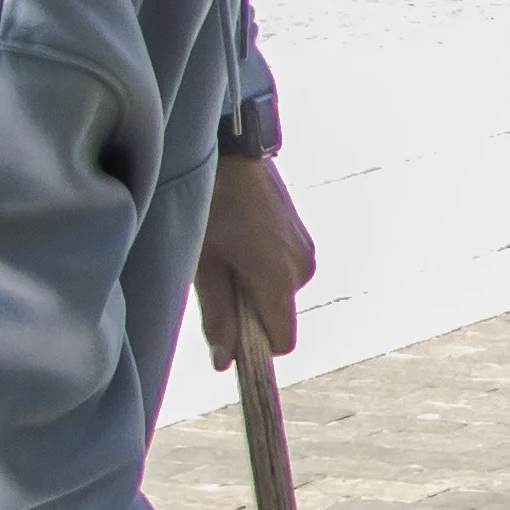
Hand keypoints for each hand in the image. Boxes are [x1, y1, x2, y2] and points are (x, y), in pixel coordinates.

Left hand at [195, 152, 313, 369]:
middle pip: (276, 315)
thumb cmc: (211, 204)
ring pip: (278, 291)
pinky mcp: (302, 235)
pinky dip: (261, 265)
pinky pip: (283, 268)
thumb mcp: (203, 264)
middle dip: (248, 307)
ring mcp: (305, 249)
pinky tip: (237, 235)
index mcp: (278, 279)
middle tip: (214, 274)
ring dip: (253, 283)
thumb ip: (217, 315)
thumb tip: (225, 361)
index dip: (255, 345)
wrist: (231, 149)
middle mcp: (302, 268)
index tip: (227, 331)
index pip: (282, 342)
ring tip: (223, 249)